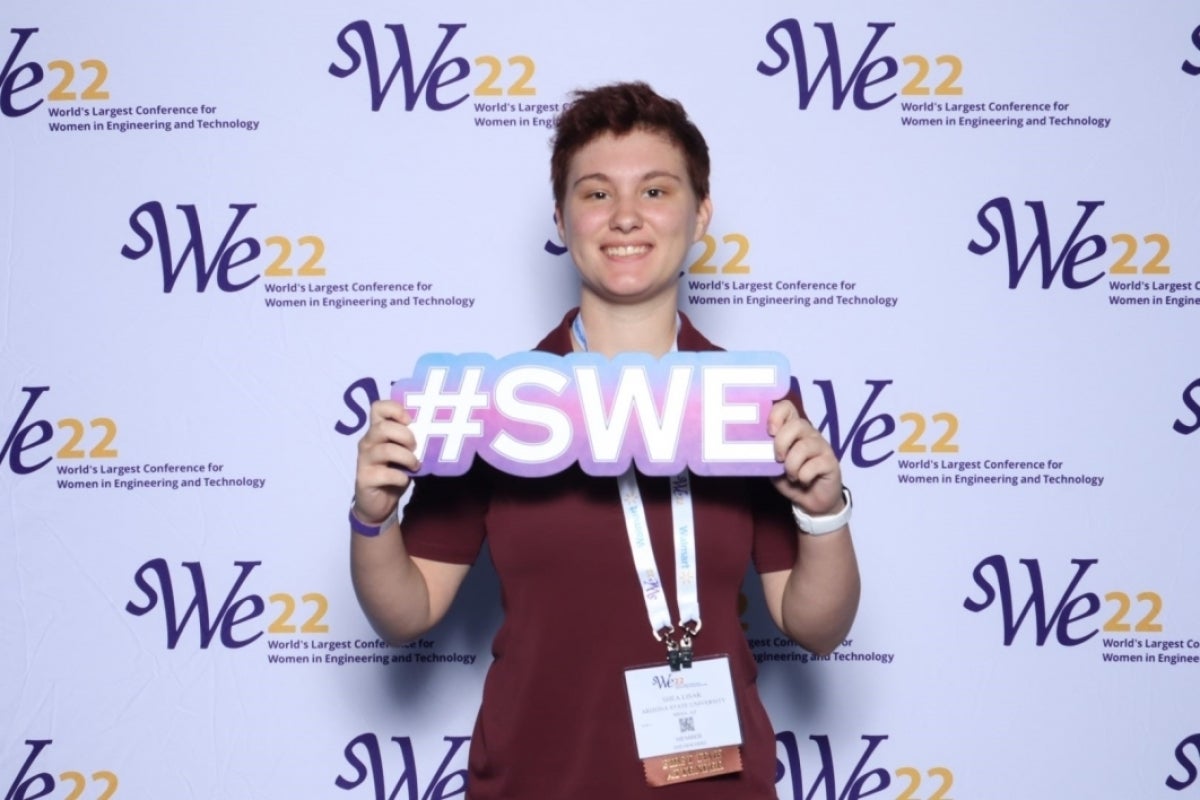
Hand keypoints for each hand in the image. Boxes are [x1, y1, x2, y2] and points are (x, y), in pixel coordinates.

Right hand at [353, 399, 419, 524]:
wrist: (378, 503)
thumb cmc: (394, 471)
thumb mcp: (403, 452)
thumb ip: (410, 440)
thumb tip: (435, 430)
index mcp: (377, 431)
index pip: (378, 407)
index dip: (395, 409)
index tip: (410, 420)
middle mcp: (367, 442)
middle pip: (383, 428)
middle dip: (405, 436)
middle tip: (415, 447)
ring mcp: (364, 460)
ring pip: (386, 450)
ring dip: (407, 457)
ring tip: (415, 465)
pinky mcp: (364, 478)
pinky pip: (386, 473)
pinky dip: (400, 477)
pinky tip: (404, 480)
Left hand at [767, 399, 844, 515]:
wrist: (812, 501)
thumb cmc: (790, 478)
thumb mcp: (771, 465)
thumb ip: (764, 452)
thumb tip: (750, 444)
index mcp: (793, 430)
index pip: (787, 407)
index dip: (776, 415)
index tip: (769, 432)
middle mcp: (809, 434)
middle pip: (797, 424)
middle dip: (781, 443)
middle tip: (778, 460)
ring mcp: (822, 447)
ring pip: (804, 446)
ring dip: (791, 465)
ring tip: (791, 476)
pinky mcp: (831, 462)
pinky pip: (814, 465)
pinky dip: (803, 476)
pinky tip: (803, 481)